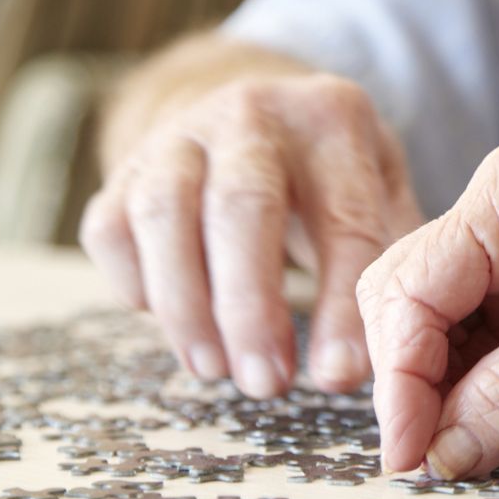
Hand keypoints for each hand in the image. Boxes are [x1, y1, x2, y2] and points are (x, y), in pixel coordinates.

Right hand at [81, 73, 422, 396]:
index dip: (340, 306)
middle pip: (242, 205)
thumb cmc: (335, 177)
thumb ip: (387, 262)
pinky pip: (111, 227)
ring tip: (215, 371)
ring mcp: (180, 133)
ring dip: (186, 306)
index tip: (337, 377)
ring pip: (164, 214)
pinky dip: (135, 285)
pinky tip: (178, 332)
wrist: (253, 114)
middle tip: (266, 384)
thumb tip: (370, 361)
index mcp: (334, 119)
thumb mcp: (384, 193)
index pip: (343, 219)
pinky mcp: (127, 165)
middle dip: (250, 306)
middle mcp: (252, 113)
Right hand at [356, 142, 498, 477]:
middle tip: (427, 459)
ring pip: (436, 331)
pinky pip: (477, 347)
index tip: (410, 451)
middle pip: (408, 304)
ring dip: (437, 394)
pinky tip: (478, 431)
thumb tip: (442, 453)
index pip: (412, 287)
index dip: (401, 376)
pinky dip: (471, 393)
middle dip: (410, 383)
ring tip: (453, 453)